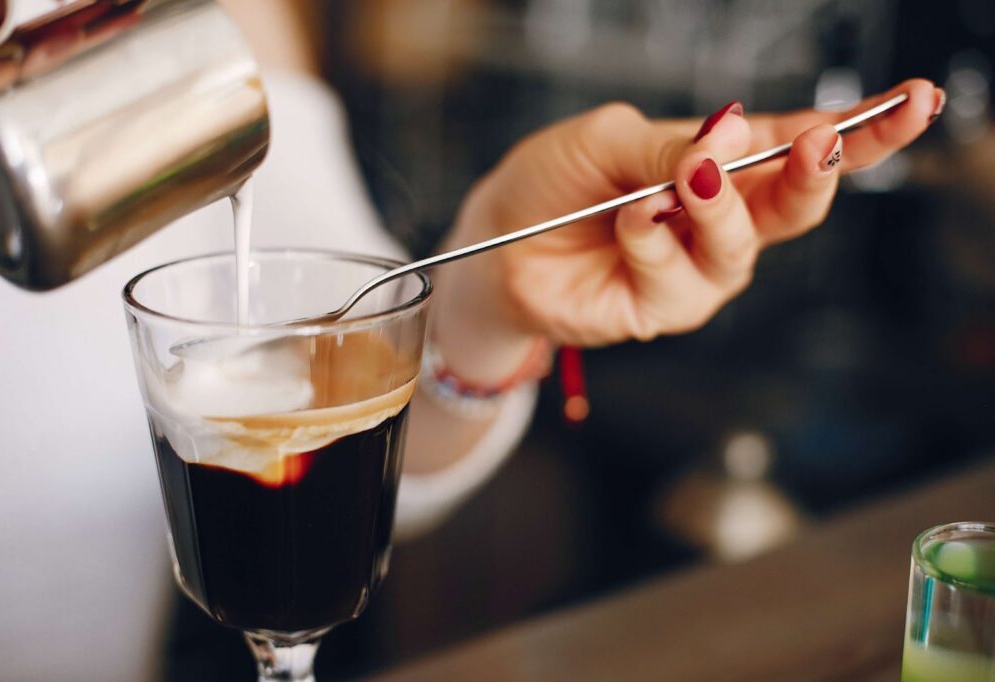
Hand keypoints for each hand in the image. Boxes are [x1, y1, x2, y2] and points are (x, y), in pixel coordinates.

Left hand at [432, 79, 942, 380]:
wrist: (498, 238)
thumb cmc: (554, 181)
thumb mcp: (611, 140)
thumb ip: (671, 145)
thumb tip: (729, 139)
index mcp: (722, 166)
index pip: (799, 144)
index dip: (860, 127)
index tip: (912, 101)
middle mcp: (722, 221)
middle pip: (798, 204)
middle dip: (818, 171)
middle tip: (818, 142)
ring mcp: (696, 270)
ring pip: (740, 245)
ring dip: (718, 206)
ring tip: (688, 178)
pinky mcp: (662, 309)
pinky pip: (676, 277)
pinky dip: (654, 241)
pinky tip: (632, 219)